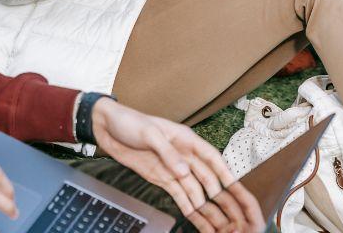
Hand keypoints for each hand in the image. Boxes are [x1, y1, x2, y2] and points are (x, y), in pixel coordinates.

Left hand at [93, 98, 263, 232]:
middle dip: (218, 195)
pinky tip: (196, 217)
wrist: (107, 127)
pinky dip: (187, 206)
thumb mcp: (149, 134)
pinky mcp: (161, 178)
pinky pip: (178, 194)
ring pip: (194, 190)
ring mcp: (173, 169)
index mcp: (186, 139)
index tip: (235, 187)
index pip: (211, 157)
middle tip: (229, 212)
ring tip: (216, 221)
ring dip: (204, 205)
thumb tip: (184, 172)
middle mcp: (184, 156)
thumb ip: (168, 153)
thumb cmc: (130, 122)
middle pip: (206, 178)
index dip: (225, 172)